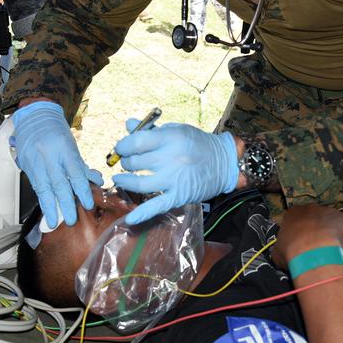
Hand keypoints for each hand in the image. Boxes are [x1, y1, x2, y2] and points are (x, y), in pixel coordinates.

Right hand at [9, 101, 99, 227]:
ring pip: (44, 188)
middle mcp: (49, 156)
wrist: (34, 117)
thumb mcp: (72, 146)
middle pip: (59, 184)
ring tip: (54, 221)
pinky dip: (42, 198)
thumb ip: (81, 166)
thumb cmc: (55, 131)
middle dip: (66, 204)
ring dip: (50, 206)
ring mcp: (36, 161)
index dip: (82, 191)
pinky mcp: (26, 165)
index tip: (87, 204)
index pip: (75, 174)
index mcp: (65, 149)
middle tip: (71, 219)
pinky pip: (35, 185)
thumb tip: (96, 181)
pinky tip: (46, 208)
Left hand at [112, 120, 237, 224]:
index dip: (123, 146)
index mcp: (171, 138)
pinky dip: (142, 214)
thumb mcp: (176, 130)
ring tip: (120, 178)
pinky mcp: (178, 196)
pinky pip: (157, 206)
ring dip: (125, 181)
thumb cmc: (197, 143)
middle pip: (135, 162)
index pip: (136, 142)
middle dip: (125, 162)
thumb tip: (128, 124)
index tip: (121, 148)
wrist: (223, 163)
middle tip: (126, 161)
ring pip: (139, 183)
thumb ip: (151, 129)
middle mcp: (172, 158)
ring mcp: (174, 179)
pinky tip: (130, 218)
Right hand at [271, 205, 342, 269]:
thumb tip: (285, 256)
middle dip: (318, 238)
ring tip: (331, 259)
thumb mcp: (278, 252)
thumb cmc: (291, 250)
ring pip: (334, 230)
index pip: (298, 223)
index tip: (302, 250)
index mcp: (294, 213)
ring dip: (334, 243)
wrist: (313, 250)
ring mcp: (332, 213)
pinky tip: (342, 261)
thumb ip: (283, 250)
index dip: (300, 238)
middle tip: (317, 254)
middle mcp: (314, 208)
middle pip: (317, 224)